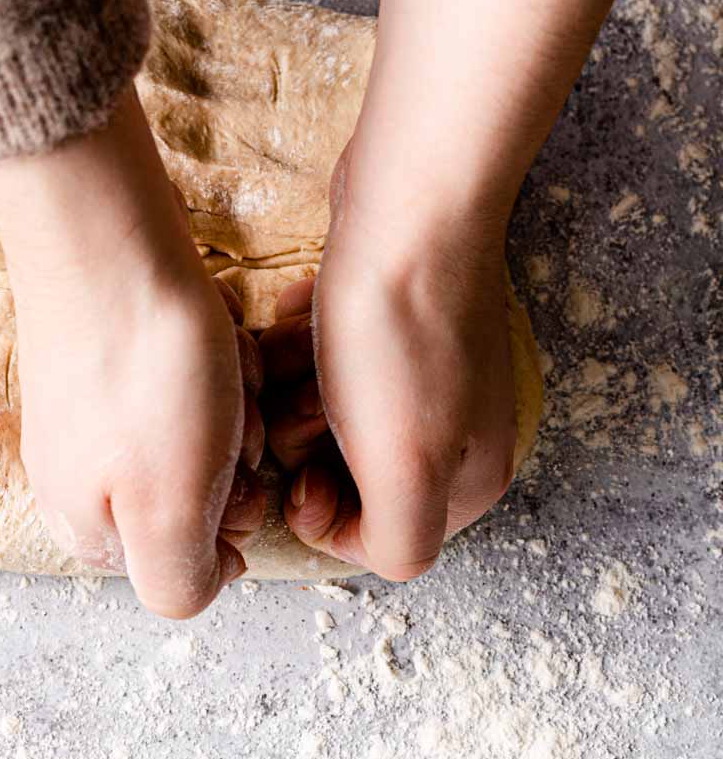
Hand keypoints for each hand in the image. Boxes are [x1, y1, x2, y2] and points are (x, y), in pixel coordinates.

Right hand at [0, 87, 264, 618]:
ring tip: (223, 363)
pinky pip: (191, 374)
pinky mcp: (115, 352)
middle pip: (203, 492)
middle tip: (228, 410)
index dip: (227, 518)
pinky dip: (218, 356)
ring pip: (208, 430)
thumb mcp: (168, 511)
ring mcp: (97, 410)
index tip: (228, 471)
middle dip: (235, 453)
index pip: (188, 561)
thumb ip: (177, 580)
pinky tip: (213, 332)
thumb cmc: (144, 375)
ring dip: (235, 399)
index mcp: (88, 526)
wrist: (107, 241)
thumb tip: (203, 583)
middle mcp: (84, 475)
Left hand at [260, 143, 515, 579]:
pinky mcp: (388, 322)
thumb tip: (369, 551)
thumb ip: (397, 540)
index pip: (373, 538)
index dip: (318, 512)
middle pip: (342, 474)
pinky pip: (322, 355)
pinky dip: (299, 340)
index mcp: (466, 478)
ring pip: (321, 410)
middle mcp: (452, 429)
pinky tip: (296, 314)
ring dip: (291, 385)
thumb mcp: (405, 464)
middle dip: (301, 440)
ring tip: (294, 349)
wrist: (409, 207)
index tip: (296, 471)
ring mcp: (421, 371)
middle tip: (298, 399)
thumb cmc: (400, 333)